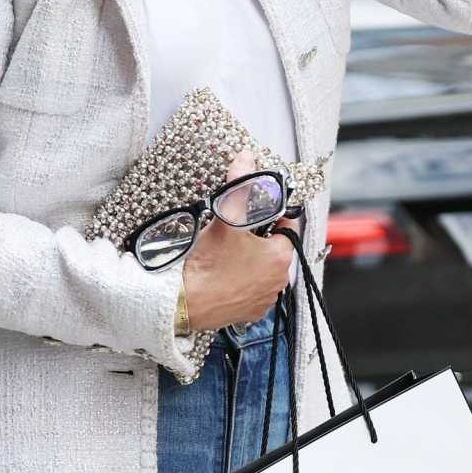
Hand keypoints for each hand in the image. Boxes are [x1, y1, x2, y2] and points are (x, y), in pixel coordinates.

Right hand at [181, 153, 296, 331]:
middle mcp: (278, 280)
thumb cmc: (207, 264)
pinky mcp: (249, 312)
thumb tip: (245, 160)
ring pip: (262, 269)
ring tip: (227, 251)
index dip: (273, 213)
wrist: (183, 301)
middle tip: (237, 229)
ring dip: (250, 259)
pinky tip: (224, 272)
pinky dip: (241, 280)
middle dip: (258, 237)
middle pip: (274, 247)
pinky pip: (251, 289)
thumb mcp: (226, 217)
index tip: (258, 209)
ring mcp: (264, 299)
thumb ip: (240, 186)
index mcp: (280, 257)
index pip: (288, 225)